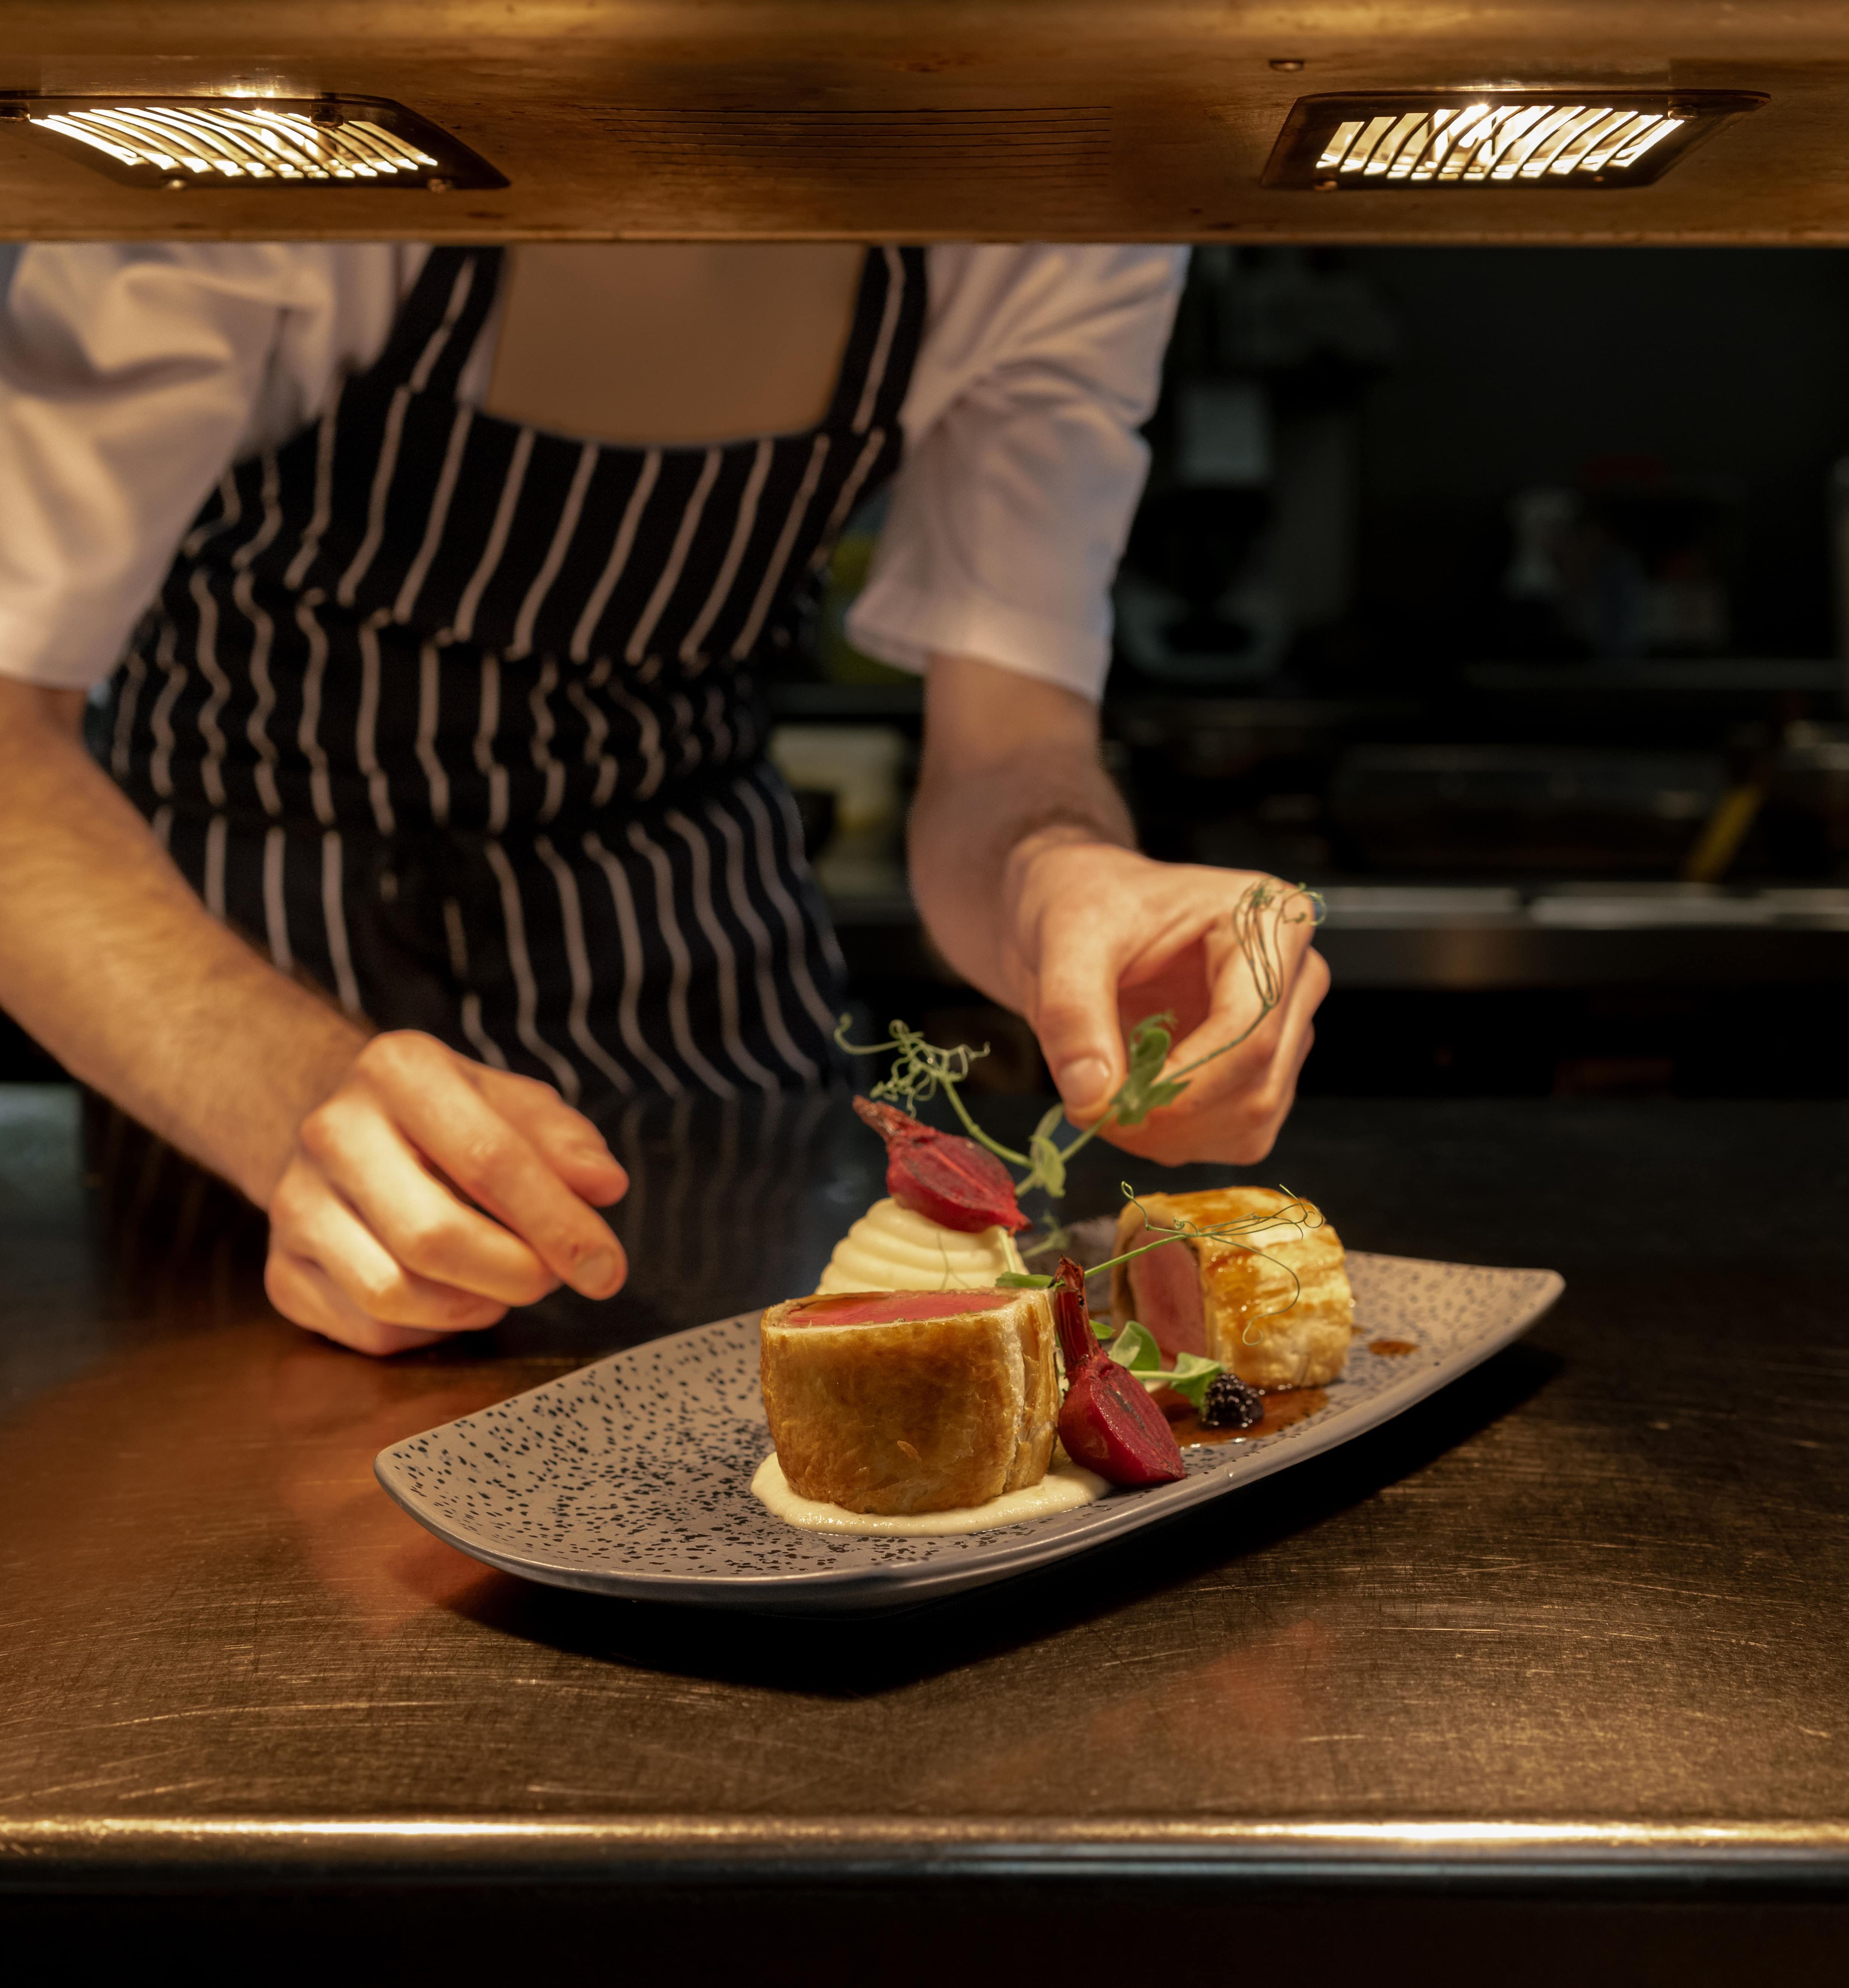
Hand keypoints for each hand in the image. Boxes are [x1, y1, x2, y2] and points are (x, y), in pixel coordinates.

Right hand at [264, 1032, 628, 1355]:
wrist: (344, 1129)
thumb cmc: (448, 1119)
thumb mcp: (513, 1102)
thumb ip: (564, 1141)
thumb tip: (603, 1187)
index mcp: (398, 1070)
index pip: (488, 1158)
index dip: (557, 1223)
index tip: (607, 1267)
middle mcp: (332, 1131)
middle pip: (434, 1235)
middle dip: (516, 1273)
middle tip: (555, 1279)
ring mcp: (295, 1204)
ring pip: (394, 1293)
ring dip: (474, 1306)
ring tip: (507, 1281)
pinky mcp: (280, 1271)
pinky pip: (369, 1329)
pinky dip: (430, 1330)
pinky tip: (453, 1295)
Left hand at [1004, 838, 1327, 1165]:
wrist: (1080, 912)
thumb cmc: (1086, 901)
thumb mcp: (1065, 938)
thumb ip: (1072, 1013)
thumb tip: (1092, 1096)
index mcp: (1269, 922)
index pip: (1250, 1031)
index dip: (1182, 1085)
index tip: (1110, 1106)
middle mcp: (1294, 978)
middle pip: (1257, 1086)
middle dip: (1168, 1117)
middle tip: (1091, 1107)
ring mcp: (1285, 1031)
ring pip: (1251, 1122)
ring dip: (1170, 1136)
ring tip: (1104, 1100)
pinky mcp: (1262, 1073)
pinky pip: (1237, 1137)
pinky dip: (1178, 1141)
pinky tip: (1133, 1107)